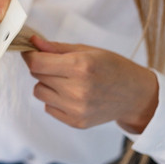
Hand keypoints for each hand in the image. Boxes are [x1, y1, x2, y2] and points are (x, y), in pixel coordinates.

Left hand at [21, 35, 158, 132]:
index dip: (29, 56)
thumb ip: (56, 48)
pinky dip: (54, 99)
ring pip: (38, 92)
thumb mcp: (88, 51)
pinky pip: (48, 107)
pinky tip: (72, 95)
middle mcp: (78, 90)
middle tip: (60, 66)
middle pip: (37, 76)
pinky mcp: (75, 122)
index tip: (30, 52)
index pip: (37, 63)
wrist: (135, 95)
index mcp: (82, 66)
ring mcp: (76, 109)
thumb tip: (32, 41)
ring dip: (47, 85)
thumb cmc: (113, 68)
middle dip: (42, 68)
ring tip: (67, 82)